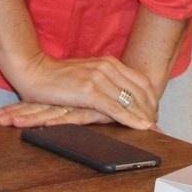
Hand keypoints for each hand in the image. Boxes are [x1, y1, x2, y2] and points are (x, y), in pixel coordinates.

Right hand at [8, 52, 157, 128]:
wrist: (33, 71)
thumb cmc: (56, 76)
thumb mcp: (86, 74)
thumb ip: (104, 81)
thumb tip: (119, 96)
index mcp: (108, 62)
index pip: (141, 81)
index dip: (152, 99)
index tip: (155, 112)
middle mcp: (106, 67)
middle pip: (141, 91)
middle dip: (151, 110)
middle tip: (157, 125)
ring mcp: (98, 78)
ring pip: (131, 100)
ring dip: (144, 116)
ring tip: (153, 129)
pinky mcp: (89, 91)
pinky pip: (116, 108)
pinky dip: (131, 119)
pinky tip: (140, 127)